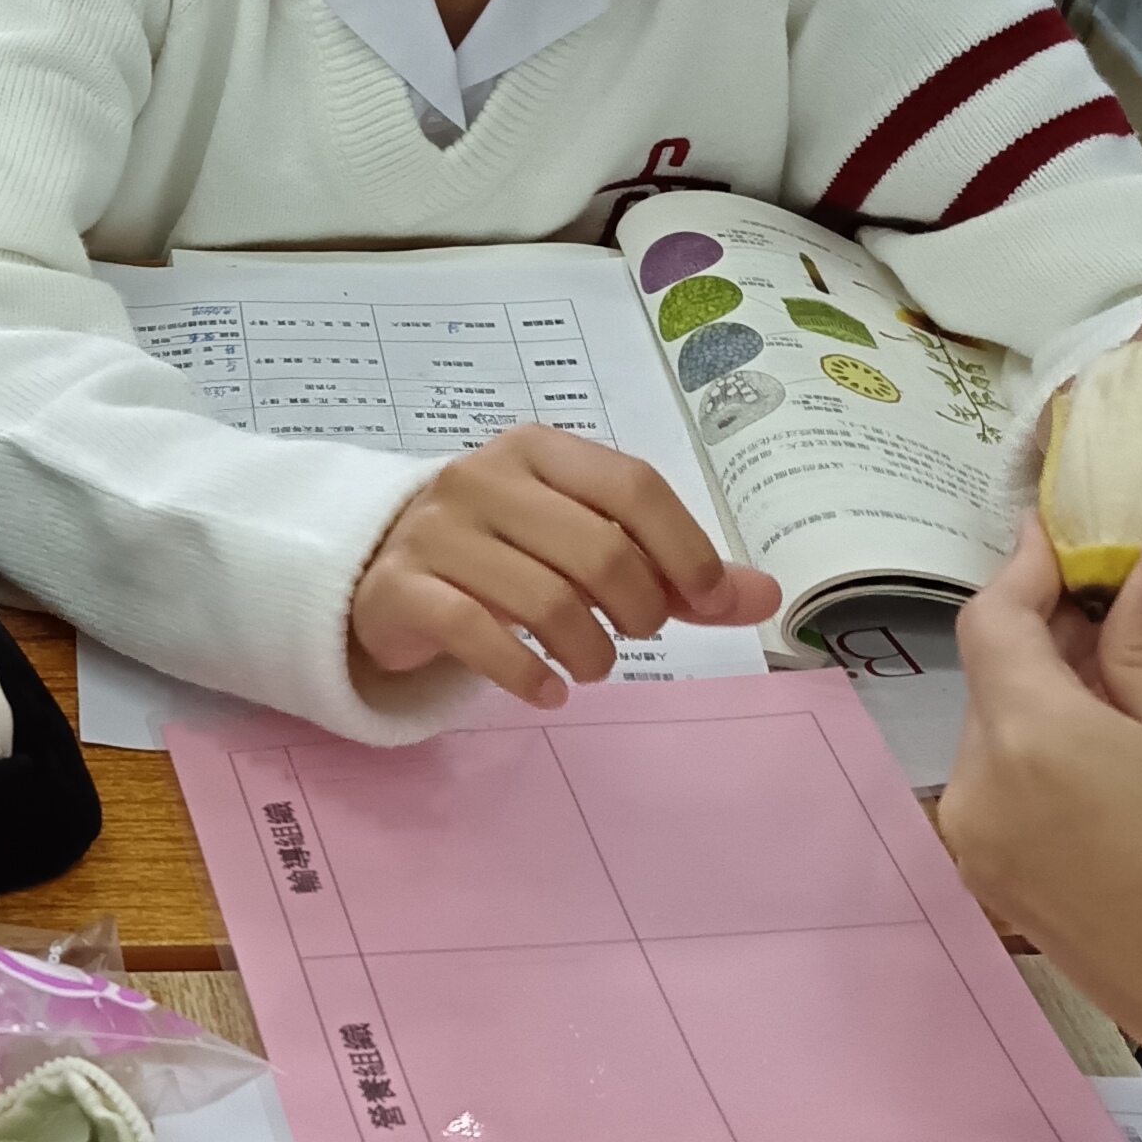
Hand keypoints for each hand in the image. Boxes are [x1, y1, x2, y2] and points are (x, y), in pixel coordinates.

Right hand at [350, 426, 780, 707]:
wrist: (377, 575)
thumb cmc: (497, 554)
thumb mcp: (581, 545)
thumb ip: (669, 570)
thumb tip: (764, 596)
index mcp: (537, 450)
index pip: (632, 486)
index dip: (682, 548)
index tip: (704, 601)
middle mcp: (482, 477)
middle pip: (596, 547)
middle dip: (638, 608)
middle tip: (636, 634)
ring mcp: (435, 532)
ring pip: (543, 598)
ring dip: (589, 651)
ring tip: (593, 667)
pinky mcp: (399, 588)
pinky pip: (475, 634)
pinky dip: (525, 674)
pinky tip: (547, 692)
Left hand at [943, 522, 1141, 1086]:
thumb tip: (1133, 572)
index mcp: (1029, 744)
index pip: (993, 619)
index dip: (1032, 564)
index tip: (1076, 531)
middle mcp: (978, 799)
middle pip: (994, 677)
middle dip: (1053, 626)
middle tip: (1134, 586)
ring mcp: (986, 856)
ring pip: (1004, 736)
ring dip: (1060, 691)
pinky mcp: (1010, 897)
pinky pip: (1016, 795)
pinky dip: (1059, 753)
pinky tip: (1134, 741)